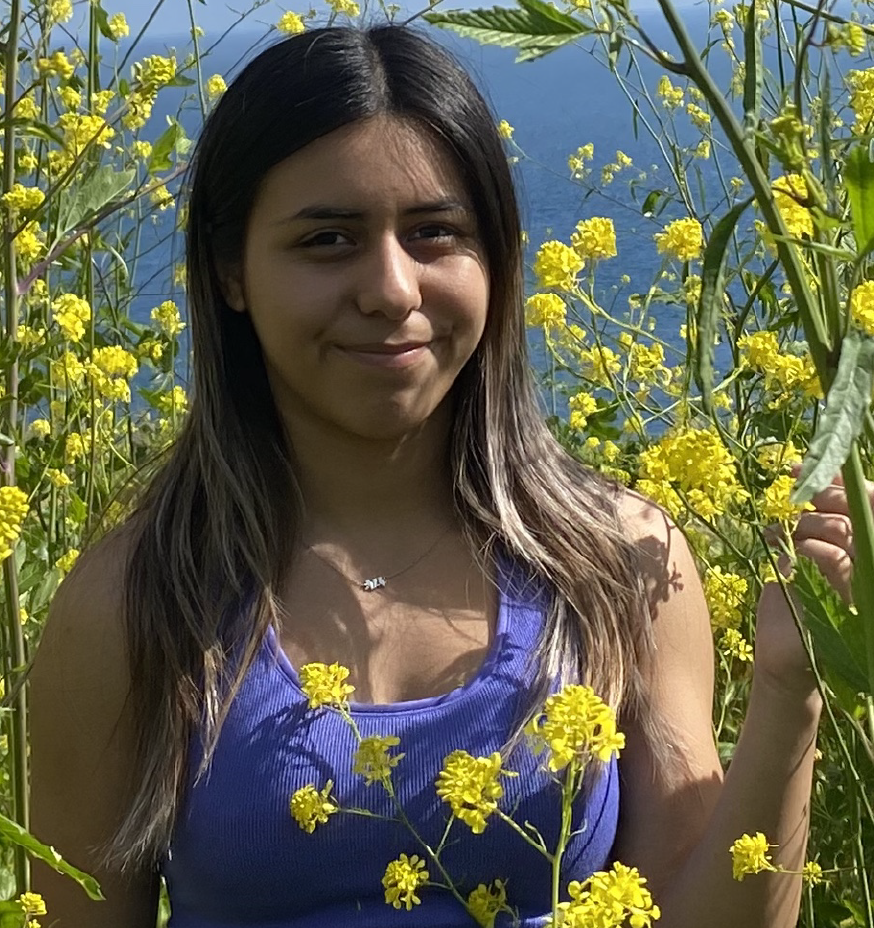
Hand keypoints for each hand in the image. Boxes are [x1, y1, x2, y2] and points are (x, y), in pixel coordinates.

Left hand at [756, 462, 870, 695]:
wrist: (783, 658)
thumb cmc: (792, 605)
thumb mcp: (796, 555)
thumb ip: (807, 522)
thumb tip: (798, 477)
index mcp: (862, 548)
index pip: (869, 502)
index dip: (838, 482)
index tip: (797, 471)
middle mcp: (869, 563)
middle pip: (858, 512)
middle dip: (822, 500)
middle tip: (791, 504)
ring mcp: (864, 582)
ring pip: (846, 531)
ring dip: (808, 524)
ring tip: (780, 535)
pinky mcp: (852, 598)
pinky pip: (838, 559)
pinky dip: (809, 549)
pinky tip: (789, 555)